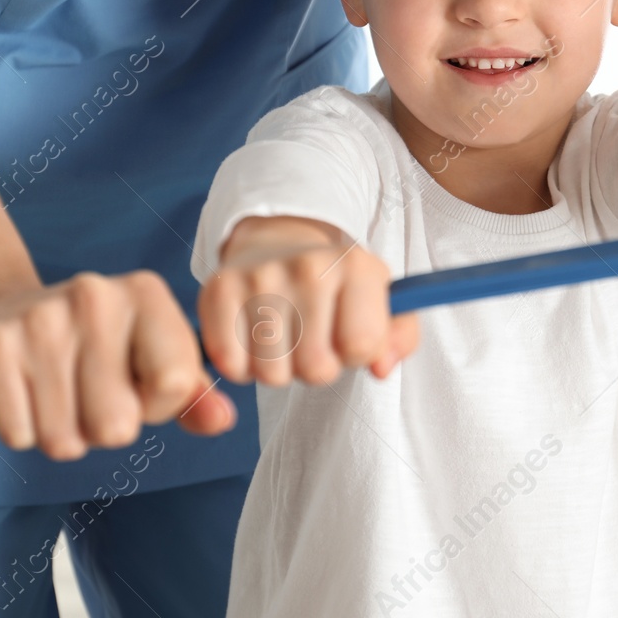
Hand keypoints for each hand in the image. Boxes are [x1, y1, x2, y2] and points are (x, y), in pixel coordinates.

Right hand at [0, 271, 236, 458]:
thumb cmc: (87, 350)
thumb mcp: (146, 360)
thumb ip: (191, 394)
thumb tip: (223, 420)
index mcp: (146, 293)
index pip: (175, 384)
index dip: (154, 405)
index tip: (132, 384)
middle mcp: (96, 294)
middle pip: (119, 424)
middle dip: (100, 429)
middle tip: (83, 394)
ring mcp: (41, 316)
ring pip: (65, 438)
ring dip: (58, 432)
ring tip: (51, 392)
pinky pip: (21, 434)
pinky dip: (20, 429)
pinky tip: (19, 392)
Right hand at [198, 216, 419, 386]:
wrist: (275, 242)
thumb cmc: (335, 286)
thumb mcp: (381, 301)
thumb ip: (399, 337)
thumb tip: (381, 368)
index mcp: (357, 267)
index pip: (362, 347)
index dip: (355, 355)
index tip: (347, 336)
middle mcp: (309, 267)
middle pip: (317, 369)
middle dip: (316, 367)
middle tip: (310, 339)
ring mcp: (260, 276)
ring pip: (272, 374)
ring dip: (278, 370)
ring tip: (282, 338)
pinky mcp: (218, 291)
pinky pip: (231, 365)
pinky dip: (241, 366)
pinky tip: (250, 340)